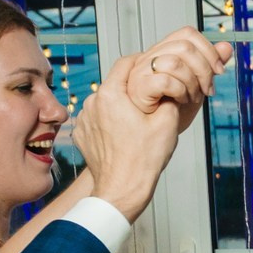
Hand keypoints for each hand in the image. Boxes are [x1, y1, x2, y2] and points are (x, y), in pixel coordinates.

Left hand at [69, 54, 183, 220]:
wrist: (122, 190)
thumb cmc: (142, 161)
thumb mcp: (168, 123)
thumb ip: (168, 96)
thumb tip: (169, 85)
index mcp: (111, 94)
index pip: (126, 62)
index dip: (142, 62)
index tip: (153, 68)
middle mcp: (92, 102)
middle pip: (116, 83)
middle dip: (132, 89)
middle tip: (150, 101)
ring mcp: (85, 119)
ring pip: (106, 102)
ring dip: (120, 107)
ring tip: (136, 124)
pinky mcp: (82, 134)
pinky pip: (98, 120)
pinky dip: (110, 123)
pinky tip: (123, 136)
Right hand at [128, 29, 231, 133]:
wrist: (156, 137)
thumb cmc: (171, 112)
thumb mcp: (198, 86)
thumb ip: (210, 66)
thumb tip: (226, 47)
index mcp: (165, 52)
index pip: (187, 34)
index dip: (208, 49)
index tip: (219, 70)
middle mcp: (151, 57)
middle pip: (185, 46)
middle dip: (204, 69)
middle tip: (208, 90)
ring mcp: (141, 70)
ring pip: (175, 62)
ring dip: (192, 83)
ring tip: (191, 98)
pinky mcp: (138, 87)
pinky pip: (165, 80)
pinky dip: (180, 92)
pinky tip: (180, 101)